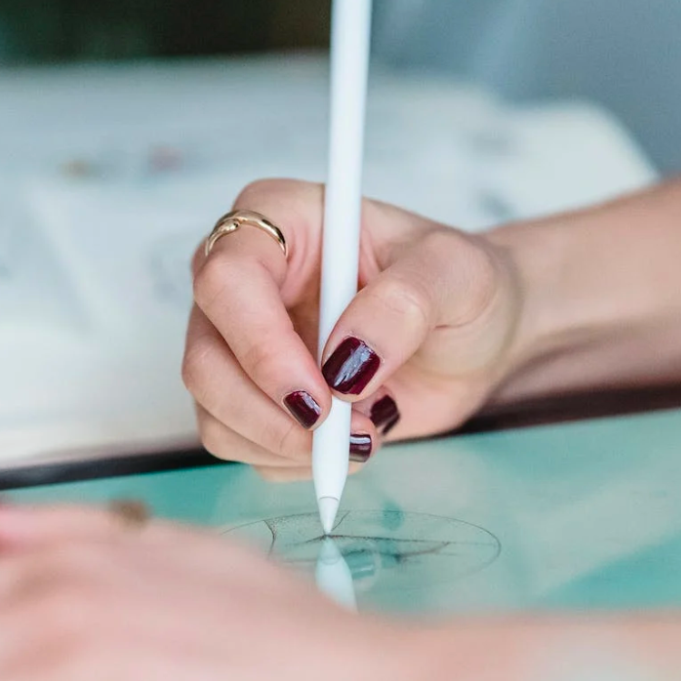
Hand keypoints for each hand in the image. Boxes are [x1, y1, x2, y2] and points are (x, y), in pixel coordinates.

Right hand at [184, 178, 525, 477]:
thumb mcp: (457, 274)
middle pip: (204, 359)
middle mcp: (245, 279)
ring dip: (287, 443)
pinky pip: (239, 444)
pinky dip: (292, 461)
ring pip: (214, 411)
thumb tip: (347, 360)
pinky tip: (348, 440)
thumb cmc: (462, 286)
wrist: (476, 338)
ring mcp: (240, 341)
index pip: (226, 280)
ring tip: (366, 429)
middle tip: (347, 432)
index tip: (322, 393)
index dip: (260, 346)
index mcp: (279, 219)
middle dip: (272, 413)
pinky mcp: (251, 394)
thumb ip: (405, 303)